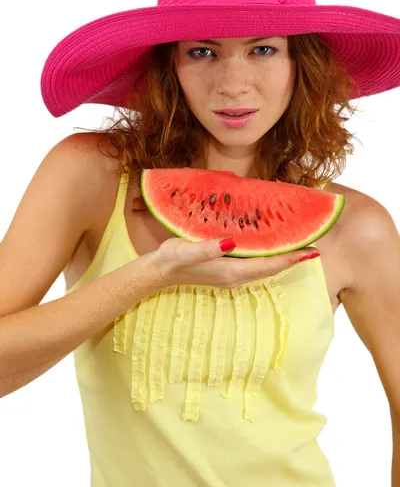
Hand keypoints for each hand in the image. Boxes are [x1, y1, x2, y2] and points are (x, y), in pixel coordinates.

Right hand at [153, 237, 319, 288]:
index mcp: (231, 271)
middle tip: (313, 245)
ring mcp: (232, 275)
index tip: (311, 249)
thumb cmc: (172, 258)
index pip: (268, 265)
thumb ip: (208, 248)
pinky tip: (271, 245)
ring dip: (282, 257)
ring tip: (298, 244)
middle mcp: (236, 276)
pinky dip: (268, 256)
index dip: (290, 257)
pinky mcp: (227, 270)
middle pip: (271, 268)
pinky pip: (255, 264)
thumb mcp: (187, 250)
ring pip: (265, 267)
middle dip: (292, 257)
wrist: (158, 272)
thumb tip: (232, 242)